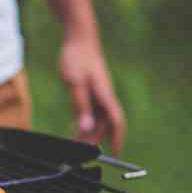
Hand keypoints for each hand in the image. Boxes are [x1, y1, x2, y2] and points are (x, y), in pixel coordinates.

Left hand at [59, 35, 125, 153]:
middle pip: (104, 125)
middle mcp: (105, 97)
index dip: (117, 139)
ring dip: (88, 133)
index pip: (116, 122)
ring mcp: (99, 94)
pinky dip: (84, 122)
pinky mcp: (92, 91)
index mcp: (104, 95)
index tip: (114, 154)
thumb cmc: (77, 58)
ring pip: (97, 120)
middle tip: (80, 153)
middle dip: (95, 140)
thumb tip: (86, 127)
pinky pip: (91, 112)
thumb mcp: (74, 83)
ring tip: (75, 144)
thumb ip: (80, 105)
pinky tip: (74, 129)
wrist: (79, 38)